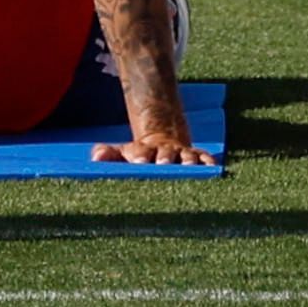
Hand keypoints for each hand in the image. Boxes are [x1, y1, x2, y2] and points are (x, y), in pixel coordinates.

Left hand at [90, 132, 215, 164]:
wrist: (164, 140)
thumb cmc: (139, 155)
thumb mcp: (123, 153)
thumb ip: (109, 154)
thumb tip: (96, 156)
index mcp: (145, 151)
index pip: (141, 153)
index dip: (140, 156)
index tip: (138, 160)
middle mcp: (165, 152)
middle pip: (166, 154)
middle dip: (165, 158)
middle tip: (164, 163)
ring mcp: (182, 154)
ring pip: (186, 156)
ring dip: (188, 160)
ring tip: (189, 164)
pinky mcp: (197, 157)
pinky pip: (204, 158)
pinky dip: (207, 161)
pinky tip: (211, 166)